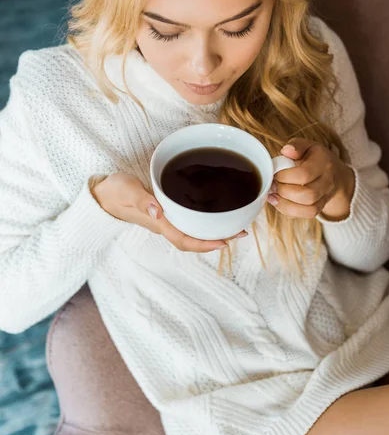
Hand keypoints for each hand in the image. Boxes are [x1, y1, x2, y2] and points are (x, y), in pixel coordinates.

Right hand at [91, 172, 247, 251]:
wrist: (102, 194)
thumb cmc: (114, 192)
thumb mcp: (126, 190)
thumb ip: (141, 200)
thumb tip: (158, 211)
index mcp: (157, 222)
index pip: (184, 239)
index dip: (205, 244)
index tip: (225, 241)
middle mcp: (164, 224)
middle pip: (194, 240)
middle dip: (218, 239)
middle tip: (241, 230)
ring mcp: (165, 220)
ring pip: (193, 232)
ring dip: (213, 231)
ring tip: (234, 224)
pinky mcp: (165, 212)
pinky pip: (188, 222)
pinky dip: (204, 221)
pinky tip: (214, 214)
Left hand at [267, 138, 354, 220]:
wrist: (335, 174)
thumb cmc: (315, 158)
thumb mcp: (307, 146)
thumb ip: (296, 146)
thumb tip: (286, 151)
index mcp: (323, 163)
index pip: (304, 174)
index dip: (284, 176)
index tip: (274, 173)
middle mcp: (328, 181)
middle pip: (307, 194)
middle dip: (284, 191)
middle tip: (273, 184)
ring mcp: (326, 196)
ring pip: (309, 208)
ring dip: (285, 203)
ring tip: (273, 194)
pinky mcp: (321, 207)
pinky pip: (308, 214)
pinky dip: (290, 211)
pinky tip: (278, 202)